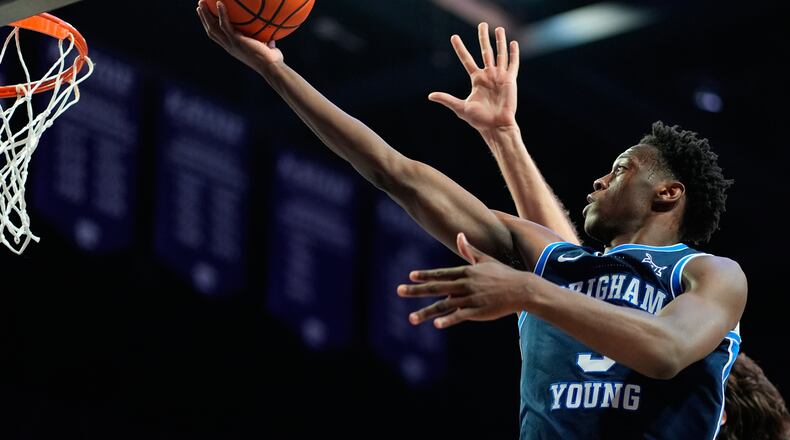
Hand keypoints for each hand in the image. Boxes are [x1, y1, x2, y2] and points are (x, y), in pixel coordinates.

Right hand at [196, 1, 283, 71]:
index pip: (217, 37)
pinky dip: (221, 13)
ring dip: (205, 15)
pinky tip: (219, 2)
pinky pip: (225, 24)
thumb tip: (272, 38)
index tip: (206, 16)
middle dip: (203, 18)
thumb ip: (266, 43)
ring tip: (201, 3)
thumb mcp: (267, 50)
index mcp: (233, 48)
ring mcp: (231, 44)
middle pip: (211, 31)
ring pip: (213, 27)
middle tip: (200, 6)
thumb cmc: (272, 60)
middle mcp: (229, 46)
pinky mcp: (236, 40)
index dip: (210, 26)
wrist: (271, 67)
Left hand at [397, 233, 529, 328]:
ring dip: (426, 312)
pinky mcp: (478, 311)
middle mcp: (465, 284)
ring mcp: (471, 298)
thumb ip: (470, 250)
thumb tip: (459, 235)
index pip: (441, 274)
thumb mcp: (485, 260)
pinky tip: (436, 324)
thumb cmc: (503, 274)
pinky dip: (448, 320)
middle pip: (436, 287)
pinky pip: (460, 316)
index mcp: (466, 272)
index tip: (410, 276)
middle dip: (416, 290)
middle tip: (399, 291)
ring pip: (444, 305)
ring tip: (411, 318)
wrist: (522, 289)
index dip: (425, 275)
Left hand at [429, 23, 519, 133]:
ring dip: (499, 40)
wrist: (496, 126)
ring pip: (499, 54)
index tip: (454, 37)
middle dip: (483, 37)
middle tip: (482, 24)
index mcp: (477, 80)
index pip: (467, 59)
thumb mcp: (460, 108)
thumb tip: (430, 95)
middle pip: (485, 51)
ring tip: (498, 28)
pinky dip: (513, 53)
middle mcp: (488, 75)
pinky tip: (513, 42)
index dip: (460, 48)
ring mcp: (499, 76)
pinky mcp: (510, 80)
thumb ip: (447, 99)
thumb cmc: (479, 120)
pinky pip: (512, 64)